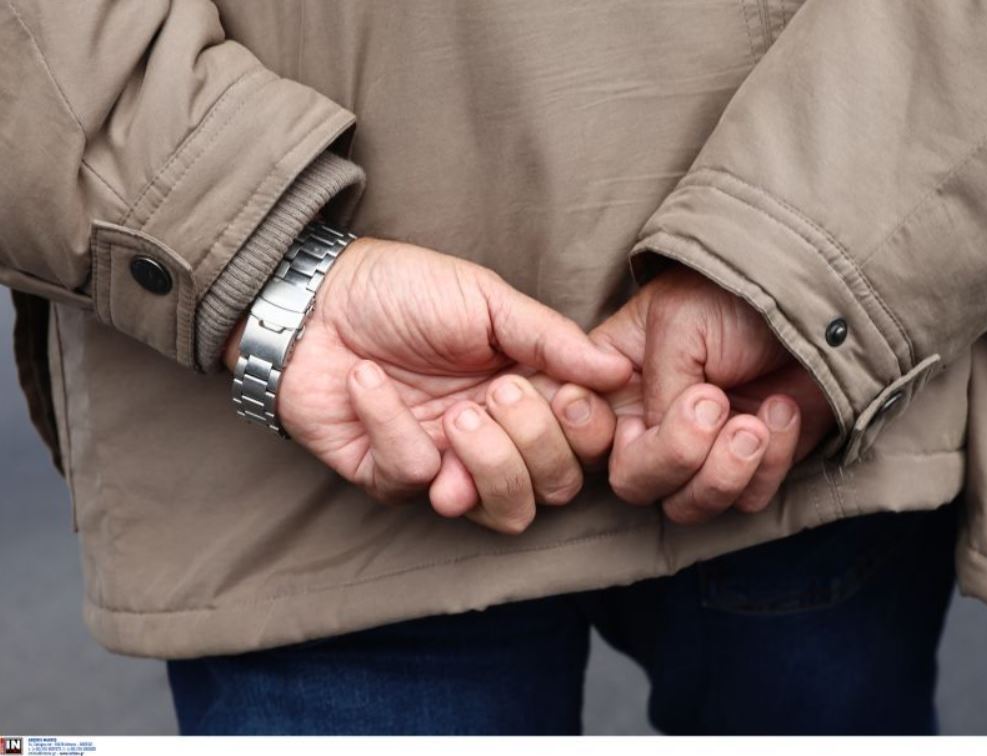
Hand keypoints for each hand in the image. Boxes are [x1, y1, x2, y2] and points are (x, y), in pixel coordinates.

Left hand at [225, 237, 630, 533]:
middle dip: (534, 444)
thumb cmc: (403, 290)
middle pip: (555, 488)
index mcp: (530, 394)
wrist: (315, 295)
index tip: (564, 394)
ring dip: (489, 464)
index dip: (586, 433)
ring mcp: (446, 463)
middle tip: (496, 392)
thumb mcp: (487, 300)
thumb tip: (619, 370)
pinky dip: (393, 427)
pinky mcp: (389, 476)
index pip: (586, 445)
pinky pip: (415, 479)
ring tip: (457, 414)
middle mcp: (497, 438)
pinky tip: (369, 382)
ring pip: (503, 512)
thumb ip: (551, 339)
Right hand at [592, 265, 835, 523]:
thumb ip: (655, 390)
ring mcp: (700, 452)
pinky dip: (769, 462)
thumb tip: (655, 438)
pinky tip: (781, 410)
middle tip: (714, 404)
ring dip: (725, 469)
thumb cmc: (734, 296)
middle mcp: (648, 424)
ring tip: (755, 421)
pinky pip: (745, 499)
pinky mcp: (750, 468)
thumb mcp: (678, 324)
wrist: (818, 304)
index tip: (633, 415)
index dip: (590, 438)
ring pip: (686, 506)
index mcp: (613, 383)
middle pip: (633, 483)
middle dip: (676, 455)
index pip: (579, 435)